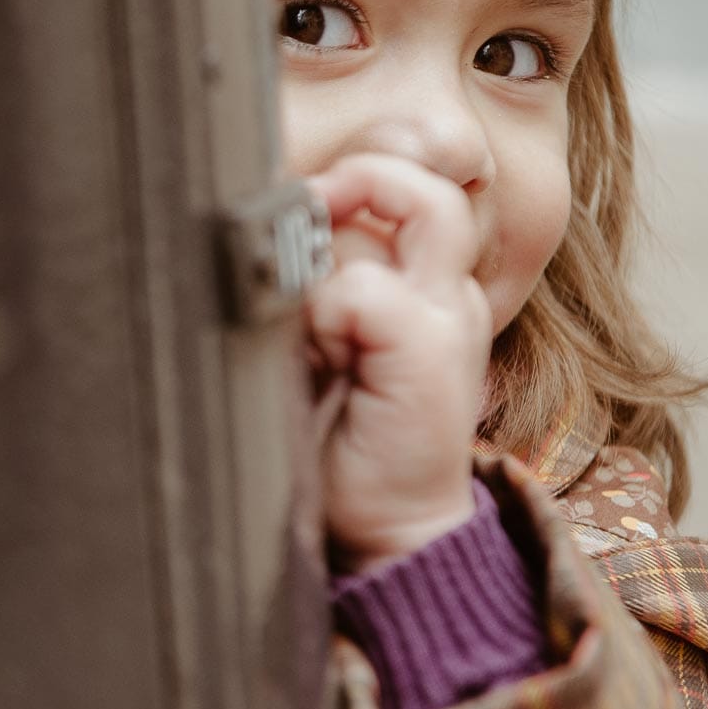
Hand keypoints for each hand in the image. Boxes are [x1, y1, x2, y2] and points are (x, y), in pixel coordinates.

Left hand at [306, 153, 491, 571]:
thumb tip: (257, 217)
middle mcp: (448, 290)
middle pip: (427, 178)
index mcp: (424, 282)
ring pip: (414, 209)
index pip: (410, 183)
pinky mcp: (434, 353)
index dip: (353, 177)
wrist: (380, 531)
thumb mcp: (312, 337)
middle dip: (357, 178)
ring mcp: (450, 317)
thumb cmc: (334, 434)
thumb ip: (308, 277)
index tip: (299, 206)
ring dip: (336, 249)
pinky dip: (325, 312)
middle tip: (303, 216)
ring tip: (310, 318)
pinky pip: (366, 289)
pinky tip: (319, 357)